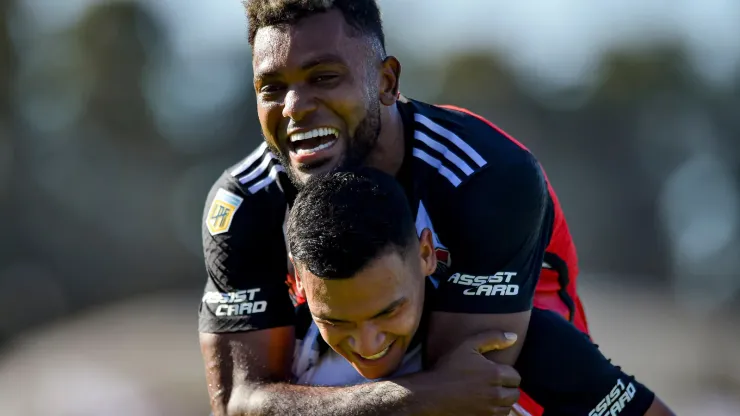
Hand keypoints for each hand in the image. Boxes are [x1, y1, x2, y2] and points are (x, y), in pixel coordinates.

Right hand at [406, 329, 520, 415]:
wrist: (432, 394)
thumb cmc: (448, 368)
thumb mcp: (467, 345)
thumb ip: (492, 337)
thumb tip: (514, 337)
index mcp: (495, 374)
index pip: (516, 377)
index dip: (507, 373)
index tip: (495, 372)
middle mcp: (496, 394)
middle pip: (515, 394)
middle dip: (507, 388)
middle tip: (494, 383)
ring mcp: (490, 409)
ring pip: (508, 407)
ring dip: (502, 400)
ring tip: (490, 393)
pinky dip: (495, 411)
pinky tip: (484, 403)